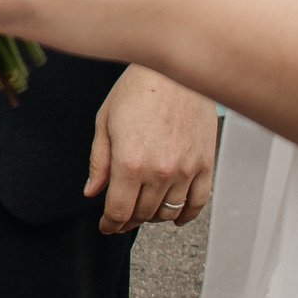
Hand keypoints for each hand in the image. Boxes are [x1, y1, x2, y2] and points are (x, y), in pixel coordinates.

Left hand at [87, 65, 216, 232]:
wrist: (175, 71)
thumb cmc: (136, 90)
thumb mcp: (105, 122)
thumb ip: (99, 162)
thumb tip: (92, 192)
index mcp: (129, 162)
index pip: (119, 211)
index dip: (110, 224)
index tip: (106, 226)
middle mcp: (159, 171)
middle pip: (142, 214)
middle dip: (128, 220)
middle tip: (121, 218)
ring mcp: (185, 170)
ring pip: (168, 212)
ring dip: (153, 216)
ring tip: (144, 210)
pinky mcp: (205, 165)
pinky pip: (197, 203)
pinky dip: (185, 215)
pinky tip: (175, 216)